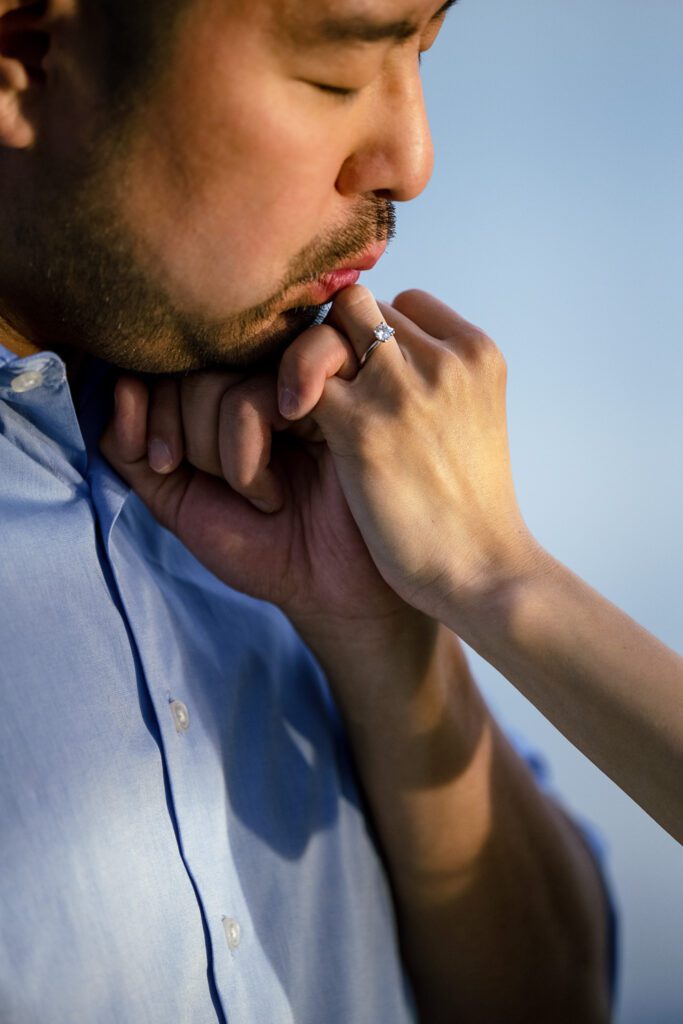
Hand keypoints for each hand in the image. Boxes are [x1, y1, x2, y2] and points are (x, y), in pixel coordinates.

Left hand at [98, 350, 430, 663]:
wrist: (327, 589)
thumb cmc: (261, 543)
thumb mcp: (177, 498)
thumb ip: (135, 448)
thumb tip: (121, 387)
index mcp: (227, 392)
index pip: (166, 368)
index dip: (154, 418)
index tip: (170, 466)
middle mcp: (265, 376)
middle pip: (195, 373)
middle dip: (197, 445)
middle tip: (235, 490)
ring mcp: (305, 381)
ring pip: (229, 383)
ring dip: (235, 456)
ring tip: (268, 494)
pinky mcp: (342, 391)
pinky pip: (272, 383)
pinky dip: (256, 439)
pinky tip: (283, 475)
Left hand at [277, 287, 543, 627]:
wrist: (484, 574)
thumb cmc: (470, 513)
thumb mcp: (472, 425)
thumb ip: (436, 382)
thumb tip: (385, 364)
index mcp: (476, 353)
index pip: (402, 303)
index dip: (368, 338)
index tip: (356, 384)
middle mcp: (443, 357)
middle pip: (355, 305)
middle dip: (327, 345)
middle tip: (311, 399)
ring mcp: (403, 388)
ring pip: (319, 331)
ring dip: (297, 371)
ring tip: (293, 421)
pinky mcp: (362, 428)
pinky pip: (290, 387)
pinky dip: (272, 414)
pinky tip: (279, 458)